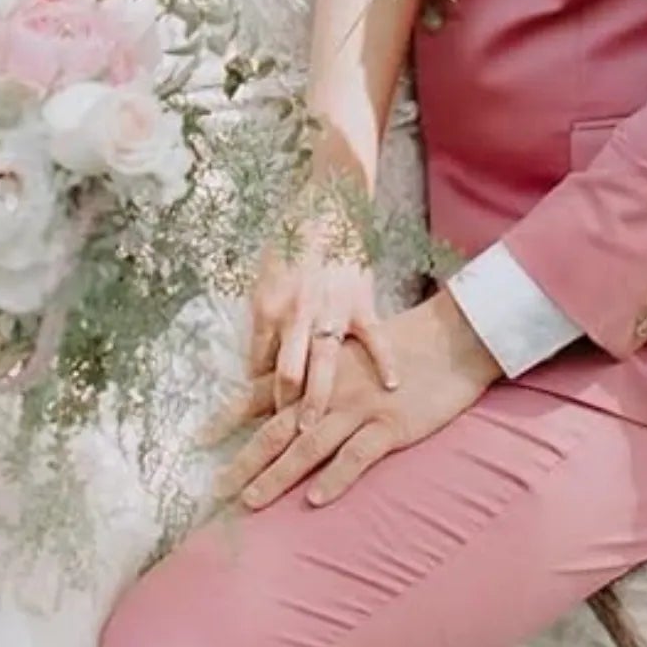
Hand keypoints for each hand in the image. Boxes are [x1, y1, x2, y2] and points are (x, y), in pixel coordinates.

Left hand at [217, 290, 501, 511]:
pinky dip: (334, 479)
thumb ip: (320, 373)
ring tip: (251, 502)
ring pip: (308, 446)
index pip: (261, 392)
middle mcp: (330, 388)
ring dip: (277, 476)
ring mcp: (359, 407)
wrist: (452, 337)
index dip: (228, 417)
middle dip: (243, 459)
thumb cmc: (404, 344)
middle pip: (276, 427)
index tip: (198, 441)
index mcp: (318, 369)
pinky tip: (315, 500)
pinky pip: (356, 456)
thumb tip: (288, 398)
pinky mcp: (390, 425)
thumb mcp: (354, 351)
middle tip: (215, 489)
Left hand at [249, 234, 397, 426]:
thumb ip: (264, 317)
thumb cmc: (292, 237)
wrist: (328, 203)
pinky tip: (393, 388)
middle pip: (286, 376)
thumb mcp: (265, 275)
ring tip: (314, 433)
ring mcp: (331, 312)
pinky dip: (383, 363)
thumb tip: (260, 356)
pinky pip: (374, 340)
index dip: (254, 396)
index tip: (255, 418)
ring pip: (323, 367)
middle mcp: (296, 315)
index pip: (257, 365)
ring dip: (317, 403)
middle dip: (283, 413)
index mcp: (267, 307)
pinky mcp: (362, 304)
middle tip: (282, 442)